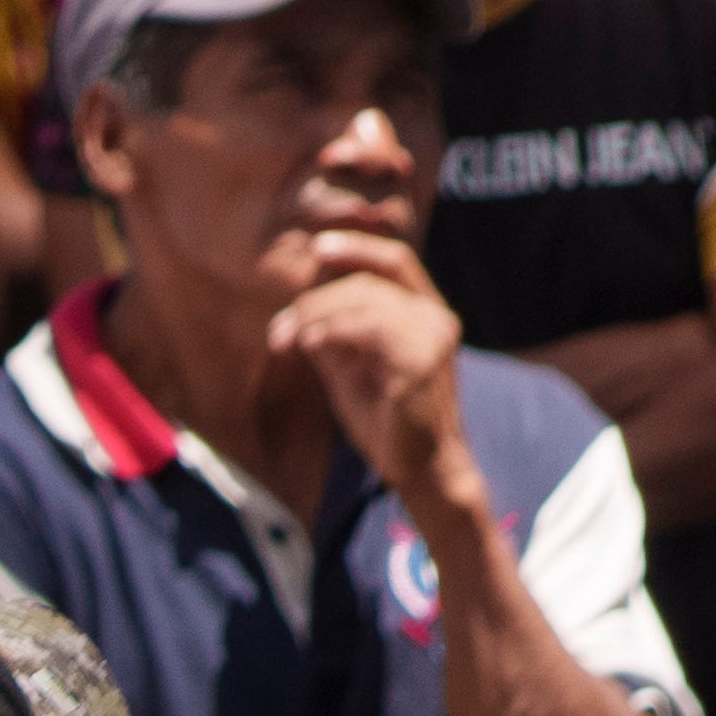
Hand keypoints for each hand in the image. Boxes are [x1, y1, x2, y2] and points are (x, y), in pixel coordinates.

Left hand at [270, 215, 474, 506]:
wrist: (422, 468)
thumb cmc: (387, 421)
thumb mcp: (355, 370)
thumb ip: (337, 338)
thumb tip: (303, 310)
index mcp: (427, 313)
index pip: (397, 262)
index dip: (359, 248)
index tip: (318, 247)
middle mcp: (436, 318)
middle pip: (370, 283)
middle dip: (316, 299)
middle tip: (279, 330)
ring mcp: (431, 338)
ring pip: (367, 302)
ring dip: (316, 314)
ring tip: (285, 339)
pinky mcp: (419, 363)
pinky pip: (370, 330)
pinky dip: (333, 330)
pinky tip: (308, 343)